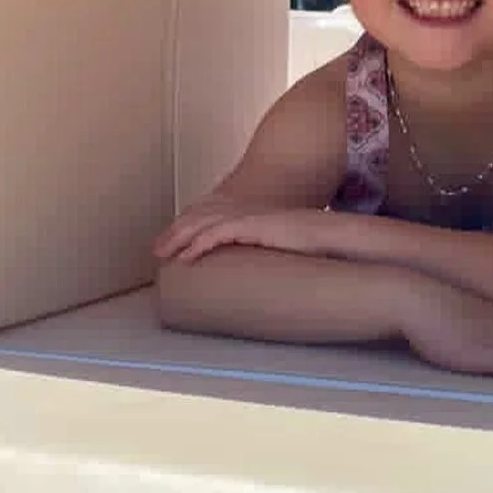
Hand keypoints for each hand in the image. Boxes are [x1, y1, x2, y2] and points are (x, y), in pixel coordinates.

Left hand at [153, 197, 335, 263]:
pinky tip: (187, 258)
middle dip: (176, 233)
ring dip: (180, 240)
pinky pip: (219, 233)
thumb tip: (260, 281)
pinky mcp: (254, 226)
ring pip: (203, 224)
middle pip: (201, 217)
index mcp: (253, 216)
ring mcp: (250, 217)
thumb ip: (267, 256)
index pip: (212, 216)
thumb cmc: (315, 247)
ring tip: (164, 256)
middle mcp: (247, 212)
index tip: (174, 244)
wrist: (335, 235)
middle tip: (157, 250)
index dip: (190, 228)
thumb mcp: (283, 250)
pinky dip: (199, 245)